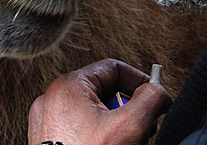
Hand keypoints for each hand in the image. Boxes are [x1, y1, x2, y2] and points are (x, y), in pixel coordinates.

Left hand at [28, 58, 172, 144]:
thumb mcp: (130, 125)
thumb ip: (151, 98)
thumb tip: (158, 91)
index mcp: (67, 88)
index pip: (114, 69)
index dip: (140, 82)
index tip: (155, 98)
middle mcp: (53, 102)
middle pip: (105, 92)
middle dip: (129, 110)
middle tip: (143, 128)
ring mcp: (49, 124)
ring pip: (94, 113)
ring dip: (116, 126)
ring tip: (126, 144)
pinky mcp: (49, 142)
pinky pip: (81, 130)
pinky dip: (100, 137)